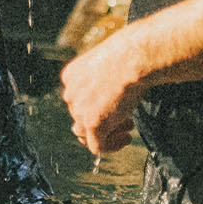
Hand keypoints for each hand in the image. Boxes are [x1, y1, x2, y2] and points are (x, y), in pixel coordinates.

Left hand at [61, 39, 138, 155]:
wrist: (132, 59)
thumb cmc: (127, 57)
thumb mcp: (107, 67)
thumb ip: (101, 83)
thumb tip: (109, 101)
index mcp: (71, 77)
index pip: (78, 101)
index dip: (97, 107)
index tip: (117, 105)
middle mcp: (70, 93)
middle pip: (81, 117)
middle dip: (104, 120)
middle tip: (126, 117)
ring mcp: (79, 110)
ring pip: (86, 134)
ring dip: (108, 133)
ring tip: (128, 126)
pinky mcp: (92, 124)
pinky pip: (97, 146)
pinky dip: (112, 146)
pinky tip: (126, 138)